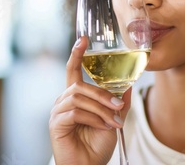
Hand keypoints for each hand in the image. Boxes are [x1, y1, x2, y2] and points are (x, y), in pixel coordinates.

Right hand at [49, 37, 131, 164]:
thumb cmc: (96, 145)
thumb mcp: (113, 120)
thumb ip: (118, 102)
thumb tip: (128, 85)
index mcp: (75, 97)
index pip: (72, 70)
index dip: (76, 54)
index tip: (83, 39)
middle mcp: (63, 101)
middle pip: (80, 85)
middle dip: (102, 94)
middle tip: (119, 106)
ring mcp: (58, 112)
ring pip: (79, 98)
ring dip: (101, 109)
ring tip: (113, 122)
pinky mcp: (56, 124)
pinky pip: (76, 112)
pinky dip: (93, 118)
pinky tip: (102, 127)